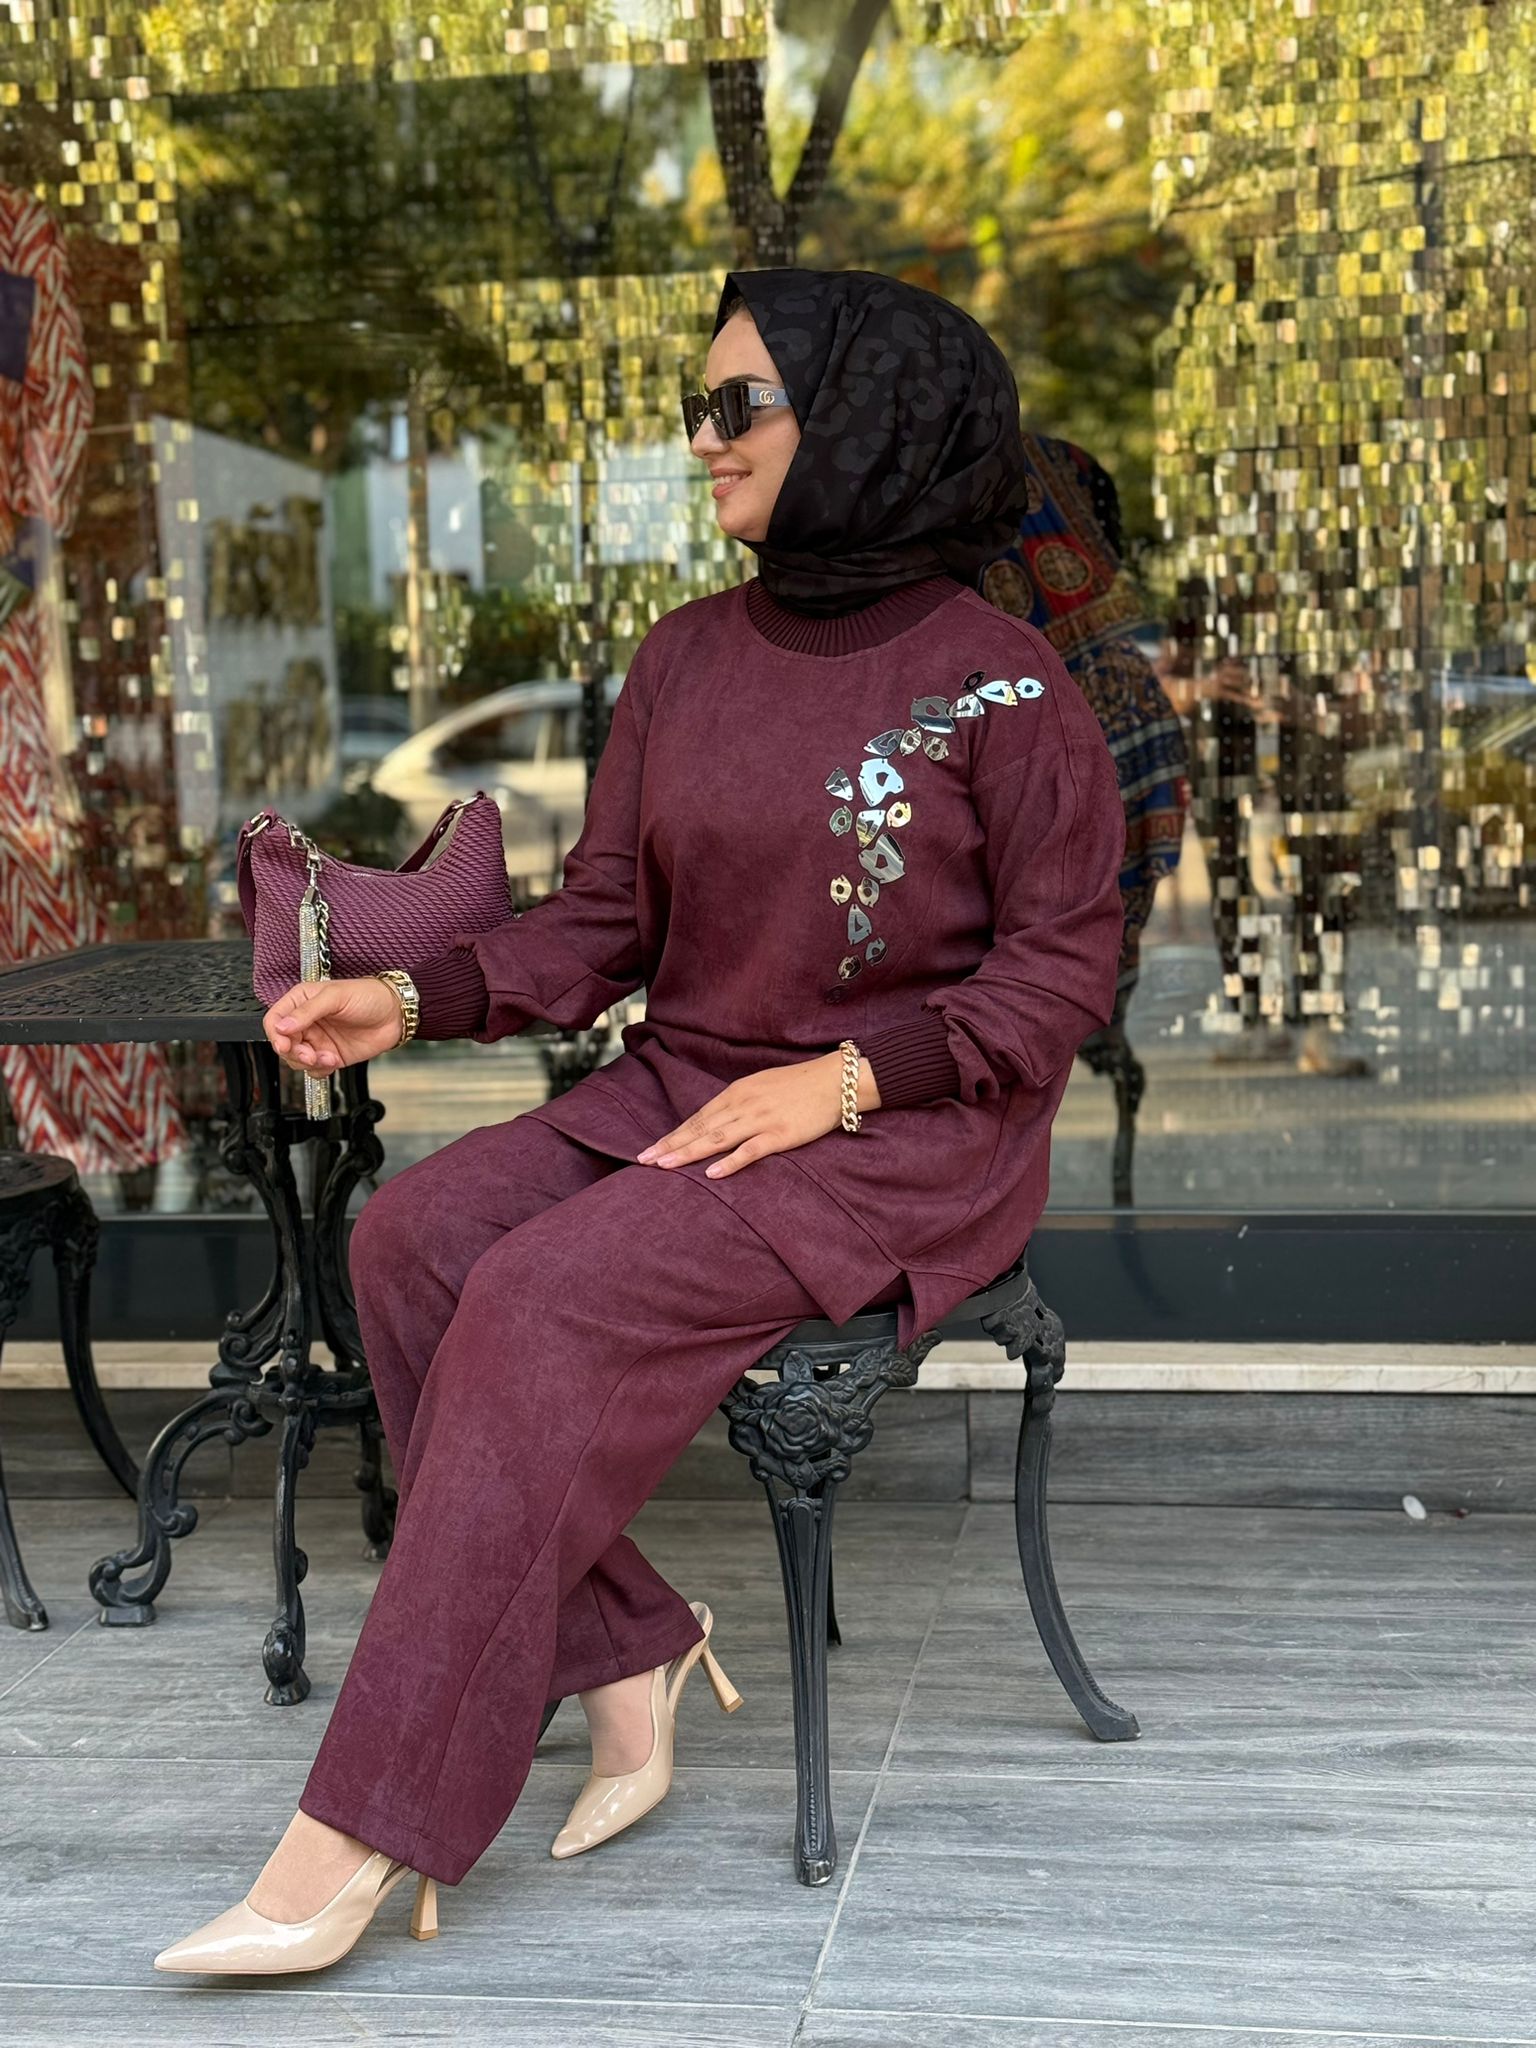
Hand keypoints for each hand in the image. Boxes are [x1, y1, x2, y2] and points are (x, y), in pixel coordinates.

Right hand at [262, 978, 403, 1075]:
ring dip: (308, 1063)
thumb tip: (283, 1026)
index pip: (274, 1020)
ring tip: (327, 1057)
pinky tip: (333, 1061)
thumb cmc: (369, 995)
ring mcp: (317, 1040)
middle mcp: (306, 1022)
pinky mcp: (329, 1056)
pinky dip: (319, 1070)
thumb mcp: (336, 996)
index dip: (276, 1035)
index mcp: (301, 1002)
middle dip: (294, 1053)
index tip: (285, 1044)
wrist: (396, 1014)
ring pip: (296, 1060)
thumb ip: (307, 1011)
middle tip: (310, 1054)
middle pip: (283, 1044)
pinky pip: (313, 1070)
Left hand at [637, 1052, 880, 1179]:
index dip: (672, 1134)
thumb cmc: (798, 1084)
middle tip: (643, 1160)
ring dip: (688, 1152)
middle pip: (699, 1128)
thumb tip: (714, 1121)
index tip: (649, 1149)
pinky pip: (750, 1150)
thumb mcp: (760, 1087)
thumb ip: (737, 1103)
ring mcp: (760, 1120)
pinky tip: (710, 1173)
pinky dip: (729, 1162)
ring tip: (665, 1166)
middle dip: (670, 1145)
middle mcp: (742, 1105)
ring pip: (716, 1138)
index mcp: (736, 1092)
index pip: (697, 1117)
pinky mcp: (780, 1135)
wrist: (835, 1081)